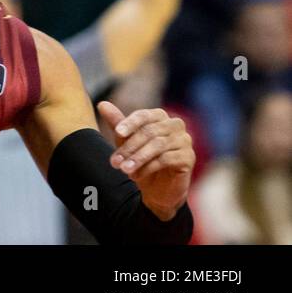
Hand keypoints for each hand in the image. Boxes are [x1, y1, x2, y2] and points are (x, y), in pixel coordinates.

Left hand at [99, 101, 194, 220]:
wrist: (157, 188)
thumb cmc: (140, 158)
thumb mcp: (126, 141)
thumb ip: (117, 123)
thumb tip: (102, 104)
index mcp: (160, 117)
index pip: (144, 115)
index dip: (130, 123)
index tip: (118, 132)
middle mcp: (175, 125)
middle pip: (150, 132)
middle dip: (130, 147)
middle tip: (114, 162)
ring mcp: (184, 141)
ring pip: (158, 145)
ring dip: (137, 158)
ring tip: (123, 169)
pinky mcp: (189, 157)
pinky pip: (166, 159)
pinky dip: (148, 167)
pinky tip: (136, 176)